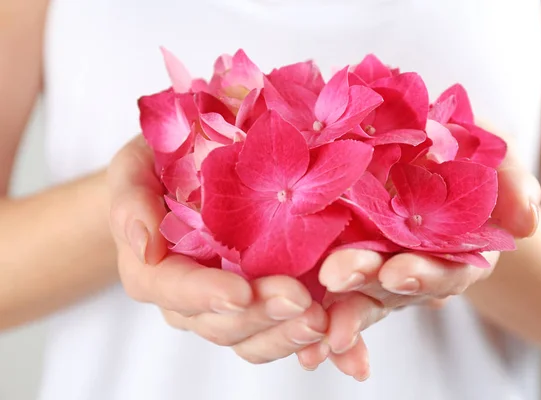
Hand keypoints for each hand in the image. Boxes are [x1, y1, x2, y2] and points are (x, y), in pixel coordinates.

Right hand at [107, 136, 327, 363]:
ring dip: (288, 334)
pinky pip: (284, 330)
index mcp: (155, 267)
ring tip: (324, 321)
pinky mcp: (265, 302)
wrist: (192, 168)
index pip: (170, 289)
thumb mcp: (137, 166)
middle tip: (302, 302)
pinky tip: (347, 351)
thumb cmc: (160, 163)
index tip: (240, 293)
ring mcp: (229, 304)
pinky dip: (316, 344)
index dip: (202, 295)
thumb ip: (132, 199)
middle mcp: (190, 297)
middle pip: (219, 323)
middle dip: (260, 316)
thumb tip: (143, 242)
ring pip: (253, 337)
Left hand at [297, 128, 540, 379]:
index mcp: (455, 250)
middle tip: (338, 275)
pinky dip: (320, 307)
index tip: (400, 271)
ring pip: (358, 292)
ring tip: (318, 306)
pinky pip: (330, 283)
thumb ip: (511, 183)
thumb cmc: (465, 155)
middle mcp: (415, 266)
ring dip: (339, 303)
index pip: (445, 271)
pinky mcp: (346, 255)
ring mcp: (379, 266)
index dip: (425, 275)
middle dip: (367, 284)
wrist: (429, 157)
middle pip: (392, 286)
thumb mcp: (493, 155)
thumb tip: (524, 221)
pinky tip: (304, 325)